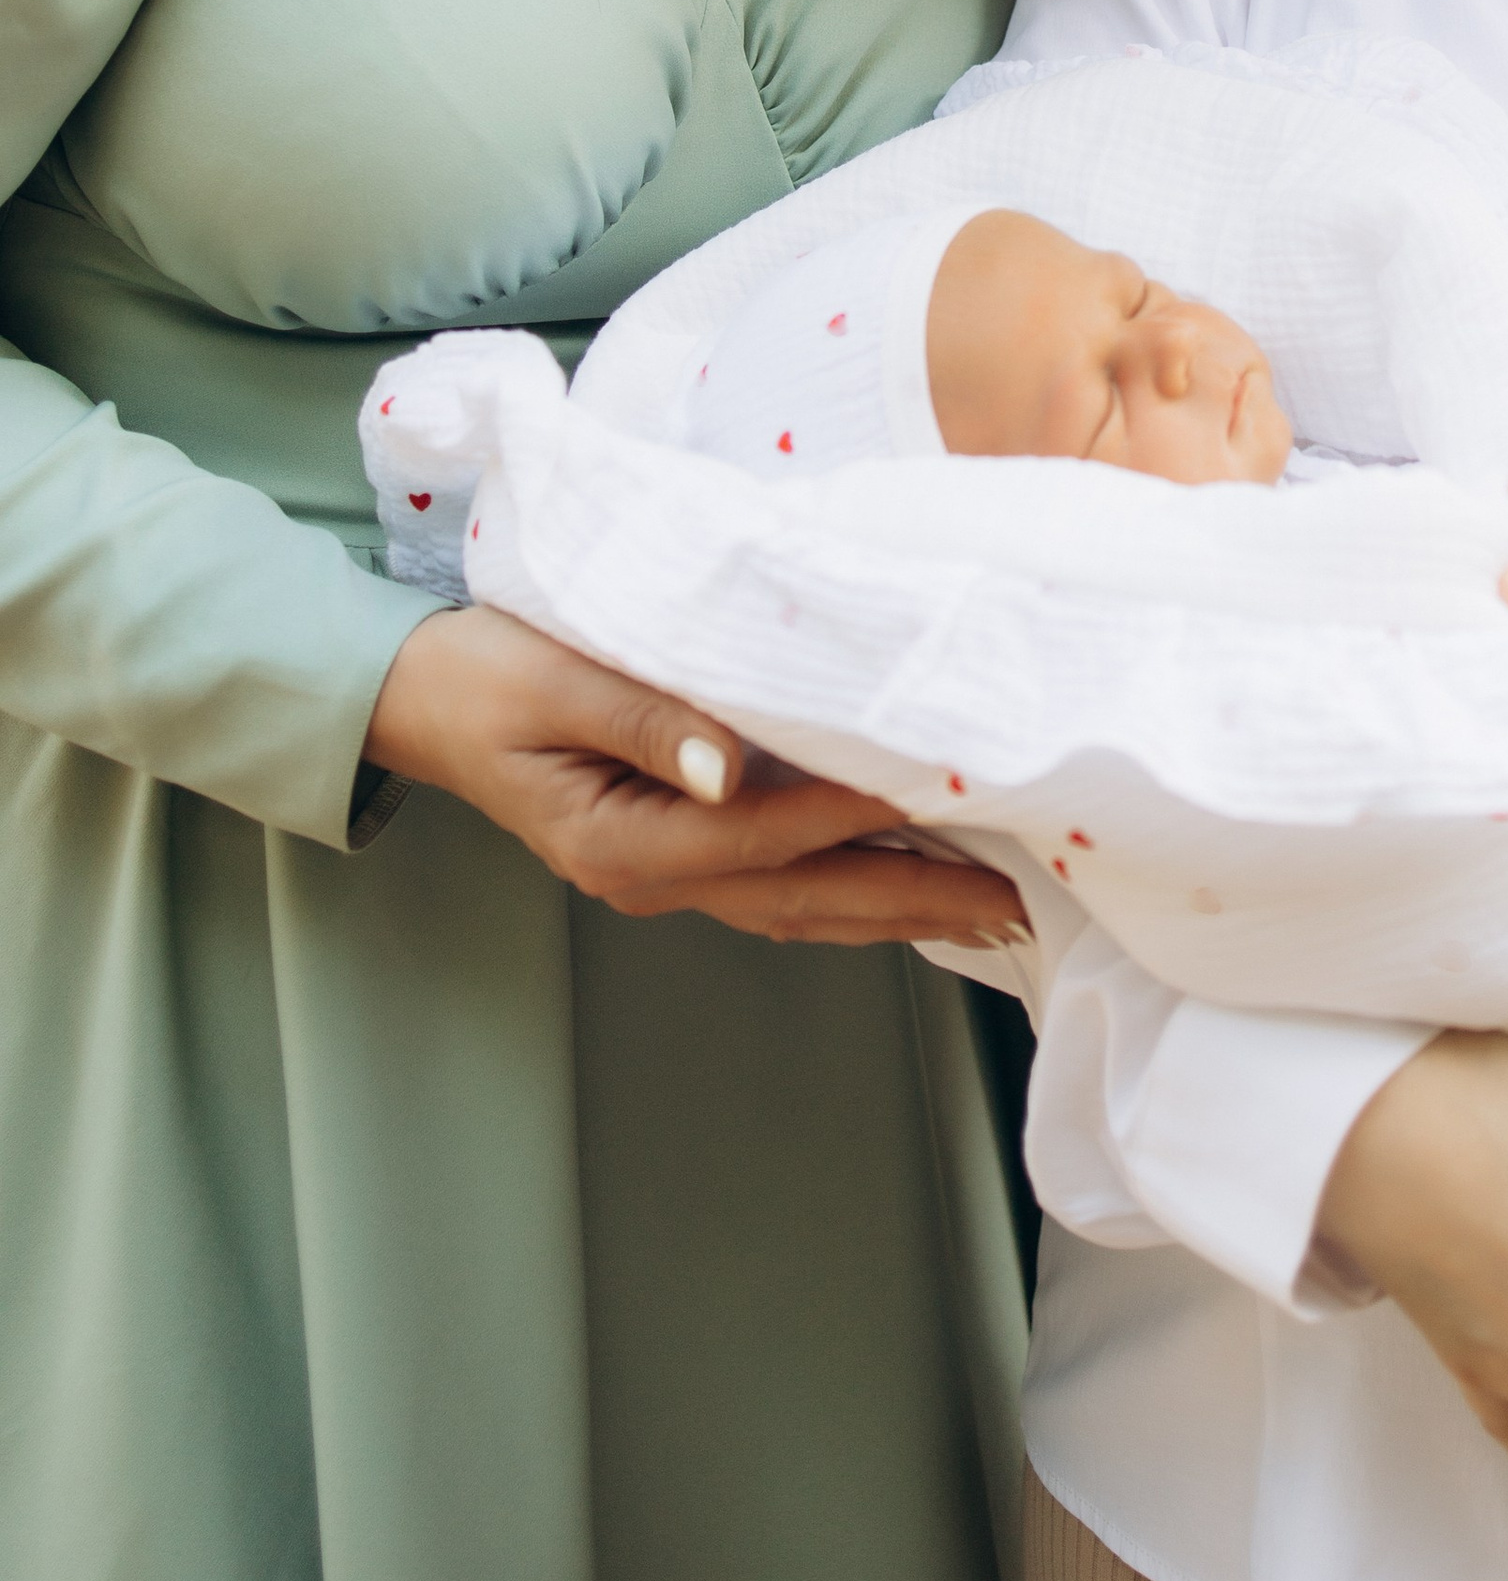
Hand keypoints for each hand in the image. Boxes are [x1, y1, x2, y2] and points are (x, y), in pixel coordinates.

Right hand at [365, 604, 1028, 947]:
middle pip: (805, 898)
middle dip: (915, 902)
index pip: (766, 832)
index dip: (858, 816)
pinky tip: (907, 882)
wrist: (416, 697)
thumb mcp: (552, 679)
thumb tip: (731, 765)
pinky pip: (779, 886)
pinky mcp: (674, 854)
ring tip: (994, 908)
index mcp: (621, 840)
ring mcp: (663, 876)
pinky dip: (852, 888)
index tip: (949, 795)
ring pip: (801, 906)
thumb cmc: (481, 672)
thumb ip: (644, 717)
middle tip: (1018, 902)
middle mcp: (650, 876)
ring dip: (897, 908)